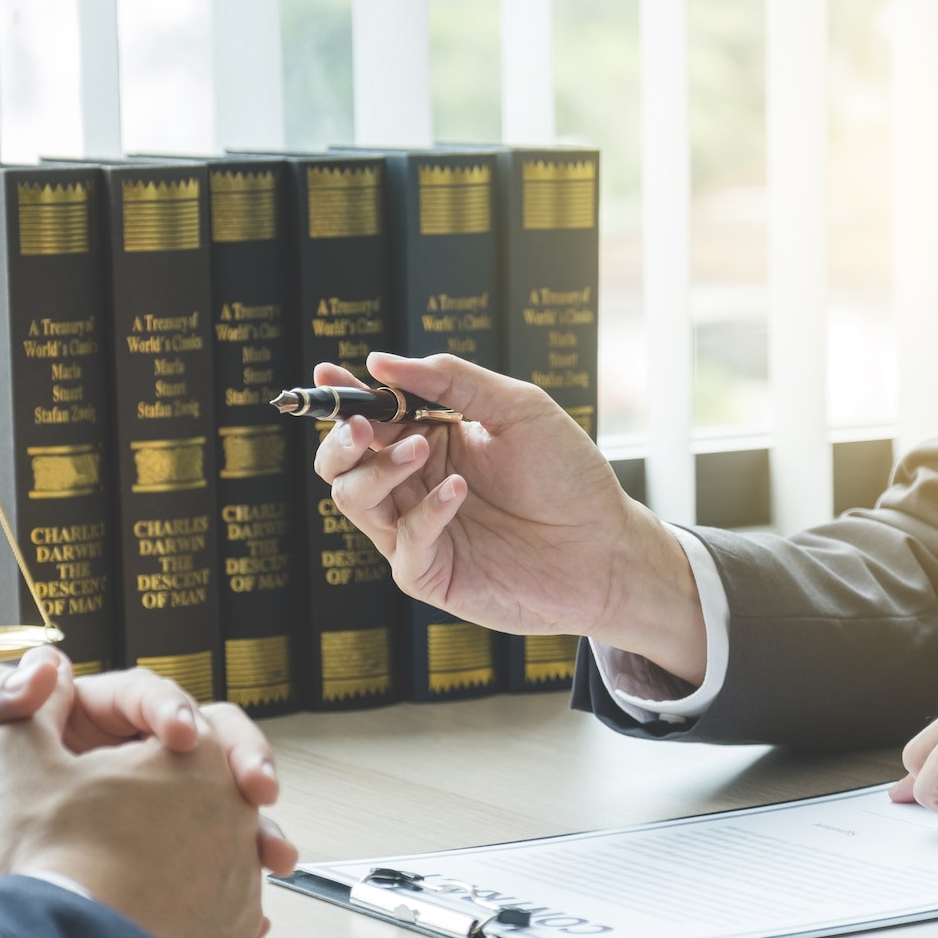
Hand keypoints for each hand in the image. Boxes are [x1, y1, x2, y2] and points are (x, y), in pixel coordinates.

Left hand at [0, 647, 296, 920]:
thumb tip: (45, 665)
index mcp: (81, 717)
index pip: (148, 699)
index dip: (174, 712)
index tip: (184, 738)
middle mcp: (119, 759)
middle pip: (207, 748)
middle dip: (243, 761)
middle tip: (258, 788)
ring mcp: (137, 814)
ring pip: (216, 809)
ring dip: (254, 828)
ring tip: (273, 853)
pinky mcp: (140, 866)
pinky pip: (202, 869)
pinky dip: (232, 888)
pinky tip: (253, 909)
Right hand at [311, 352, 707, 683]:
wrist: (607, 549)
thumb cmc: (570, 477)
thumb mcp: (518, 409)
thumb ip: (452, 380)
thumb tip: (380, 362)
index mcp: (431, 440)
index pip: (370, 417)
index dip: (343, 397)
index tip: (329, 378)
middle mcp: (416, 486)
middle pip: (342, 463)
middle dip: (342, 439)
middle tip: (364, 423)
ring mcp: (419, 532)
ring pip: (353, 500)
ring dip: (377, 470)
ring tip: (421, 449)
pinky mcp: (431, 575)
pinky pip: (402, 544)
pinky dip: (424, 513)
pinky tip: (459, 491)